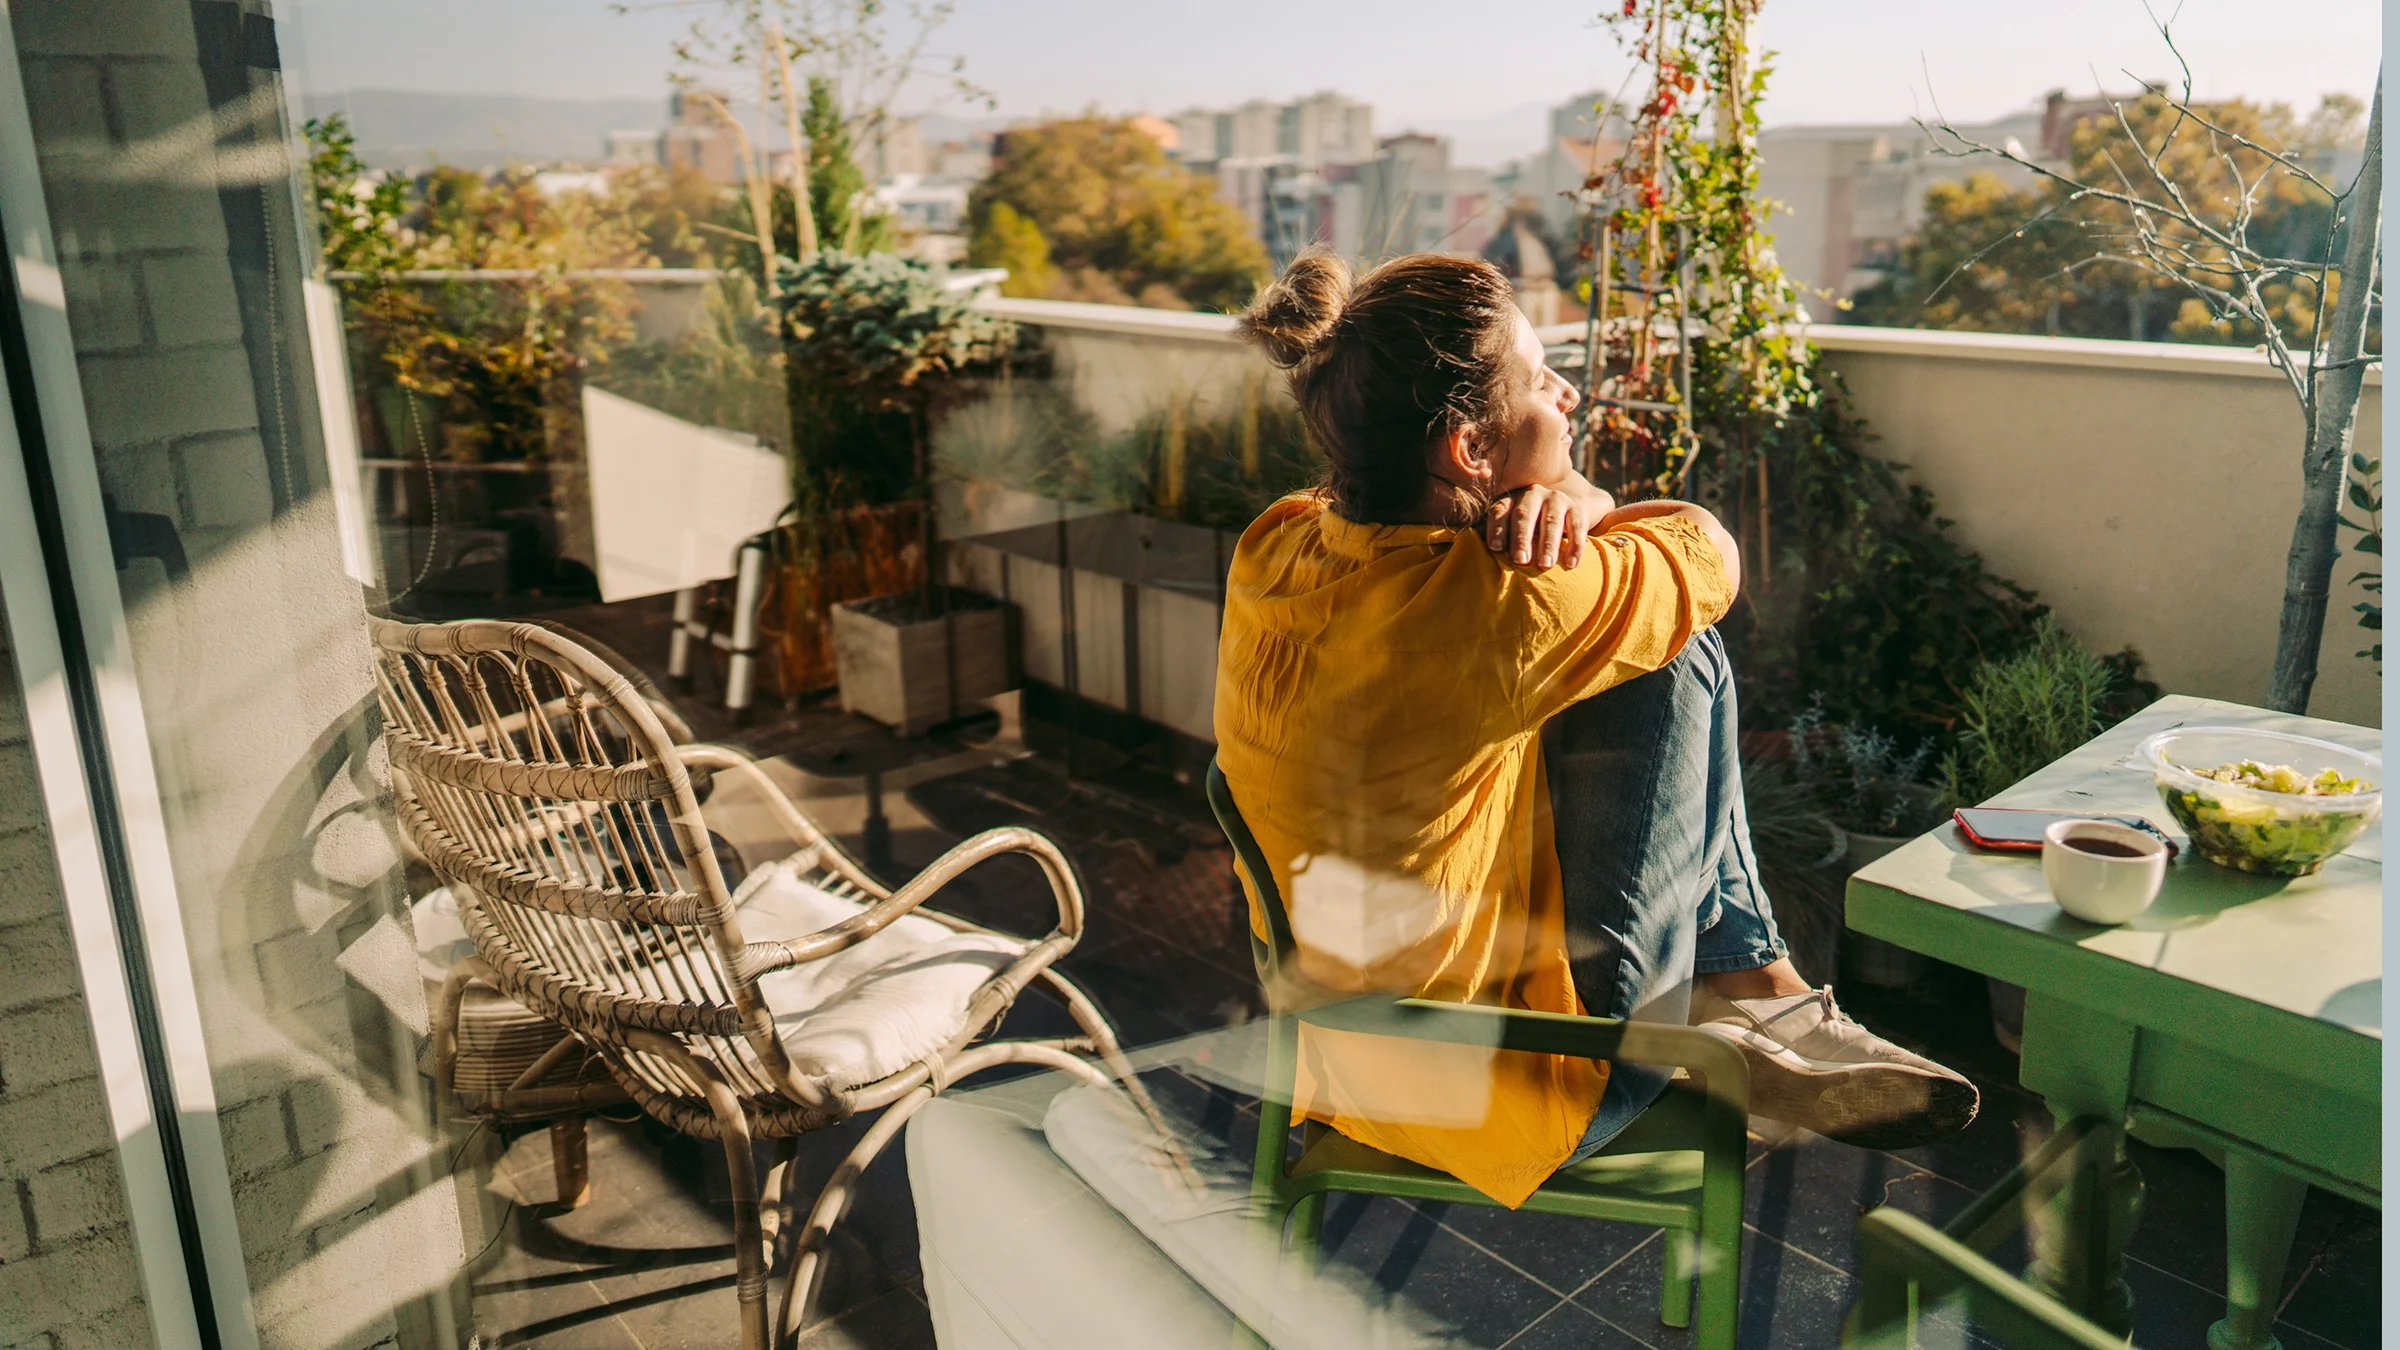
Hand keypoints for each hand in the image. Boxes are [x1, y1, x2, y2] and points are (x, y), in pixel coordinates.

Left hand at [1484, 479, 1612, 569]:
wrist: (1567, 512)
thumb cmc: (1530, 527)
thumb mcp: (1511, 527)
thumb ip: (1494, 537)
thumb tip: (1469, 553)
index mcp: (1512, 499)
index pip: (1500, 511)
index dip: (1497, 529)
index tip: (1495, 548)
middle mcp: (1533, 494)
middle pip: (1524, 515)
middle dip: (1521, 538)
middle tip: (1520, 560)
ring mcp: (1556, 499)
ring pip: (1551, 521)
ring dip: (1548, 544)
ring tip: (1545, 565)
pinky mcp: (1578, 508)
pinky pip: (1577, 527)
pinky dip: (1575, 546)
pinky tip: (1570, 564)